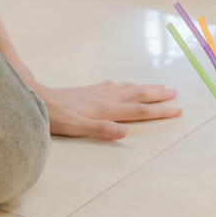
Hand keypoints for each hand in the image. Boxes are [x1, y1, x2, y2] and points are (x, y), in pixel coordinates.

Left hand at [34, 80, 180, 140]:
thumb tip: (125, 131)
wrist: (38, 99)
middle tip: (175, 93)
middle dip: (158, 95)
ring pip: (127, 88)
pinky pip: (112, 85)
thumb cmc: (57, 118)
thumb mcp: (78, 128)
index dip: (159, 111)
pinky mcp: (87, 90)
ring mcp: (97, 92)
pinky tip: (122, 85)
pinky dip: (123, 85)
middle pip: (138, 95)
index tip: (177, 109)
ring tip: (158, 86)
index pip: (139, 110)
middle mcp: (106, 98)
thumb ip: (101, 129)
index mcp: (107, 110)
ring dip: (144, 87)